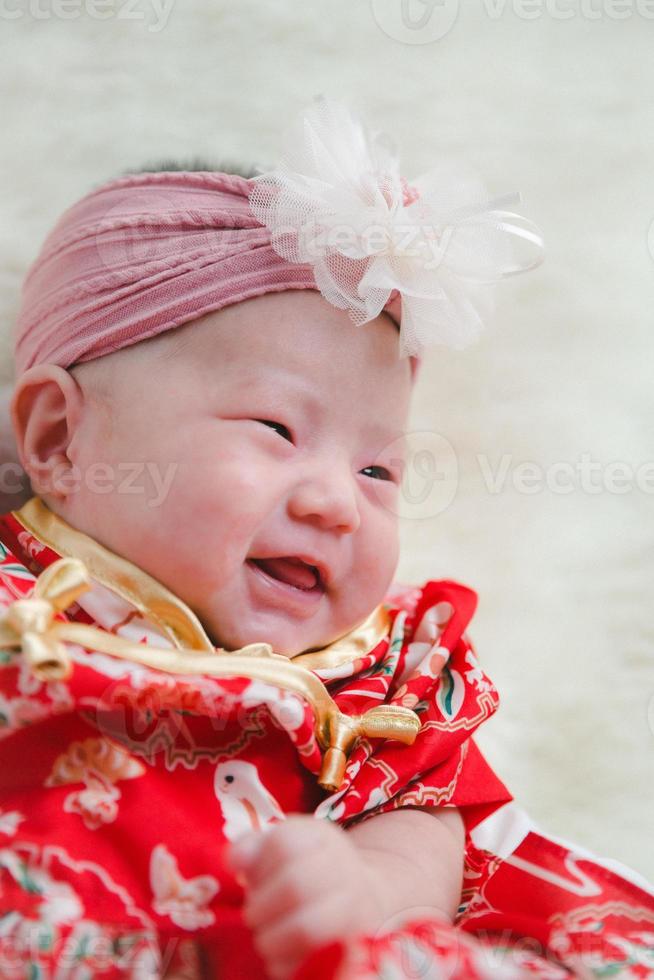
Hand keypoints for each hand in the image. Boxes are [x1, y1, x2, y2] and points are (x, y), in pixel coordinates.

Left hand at [226, 815, 387, 979]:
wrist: (358, 896)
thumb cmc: (305, 870)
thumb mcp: (279, 848)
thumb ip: (251, 848)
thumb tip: (235, 861)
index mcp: (321, 838)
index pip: (284, 844)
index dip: (259, 866)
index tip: (253, 879)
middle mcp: (343, 868)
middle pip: (295, 886)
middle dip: (261, 907)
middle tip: (252, 915)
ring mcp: (353, 909)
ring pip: (307, 928)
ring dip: (272, 939)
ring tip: (265, 939)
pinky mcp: (352, 947)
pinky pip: (314, 962)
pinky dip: (287, 964)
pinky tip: (281, 958)